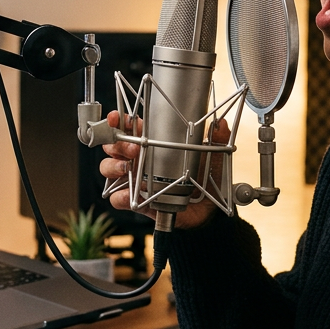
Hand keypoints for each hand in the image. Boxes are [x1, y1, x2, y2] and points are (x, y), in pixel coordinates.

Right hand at [99, 110, 230, 229]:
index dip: (120, 120)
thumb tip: (220, 125)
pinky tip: (130, 194)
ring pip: (108, 168)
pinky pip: (116, 198)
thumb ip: (216, 139)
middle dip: (116, 143)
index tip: (117, 118)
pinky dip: (120, 196)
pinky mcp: (135, 201)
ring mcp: (134, 179)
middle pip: (113, 145)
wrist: (206, 210)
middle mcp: (139, 160)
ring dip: (113, 166)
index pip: (130, 127)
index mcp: (153, 143)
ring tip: (127, 168)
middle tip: (133, 148)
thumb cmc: (204, 179)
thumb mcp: (211, 157)